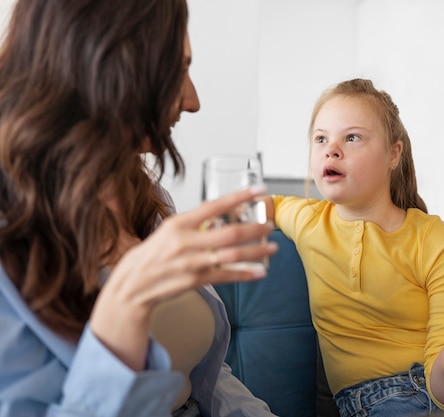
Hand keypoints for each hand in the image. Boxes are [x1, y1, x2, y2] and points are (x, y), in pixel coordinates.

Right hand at [90, 186, 277, 369]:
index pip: (214, 205)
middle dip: (255, 229)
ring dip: (257, 251)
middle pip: (230, 233)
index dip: (240, 197)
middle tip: (271, 225)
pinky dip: (246, 274)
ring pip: (233, 255)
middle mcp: (186, 242)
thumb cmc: (154, 254)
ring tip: (273, 247)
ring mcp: (192, 262)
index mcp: (179, 223)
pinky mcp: (195, 281)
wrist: (133, 284)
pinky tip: (261, 272)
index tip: (259, 191)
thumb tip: (222, 212)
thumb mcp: (169, 230)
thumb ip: (195, 222)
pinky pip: (227, 276)